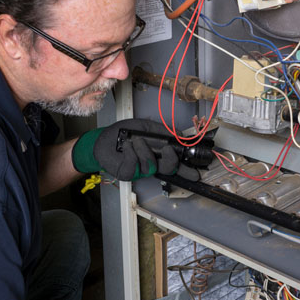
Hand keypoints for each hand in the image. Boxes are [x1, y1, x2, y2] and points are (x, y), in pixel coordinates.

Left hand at [72, 118, 199, 181]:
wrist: (103, 139)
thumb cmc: (123, 133)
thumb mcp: (146, 127)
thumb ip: (163, 131)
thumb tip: (180, 133)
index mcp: (158, 155)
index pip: (175, 165)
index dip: (186, 170)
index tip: (196, 173)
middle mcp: (151, 164)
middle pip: (168, 169)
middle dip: (171, 161)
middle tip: (169, 150)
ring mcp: (139, 171)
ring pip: (150, 166)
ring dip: (144, 150)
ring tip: (136, 141)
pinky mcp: (127, 173)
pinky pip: (134, 166)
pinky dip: (131, 153)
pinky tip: (127, 146)